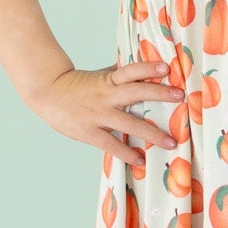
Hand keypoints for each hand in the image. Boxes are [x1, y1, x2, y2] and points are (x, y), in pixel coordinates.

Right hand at [31, 59, 183, 172]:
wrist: (47, 93)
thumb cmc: (76, 84)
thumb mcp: (99, 77)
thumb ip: (119, 77)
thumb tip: (143, 72)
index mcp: (108, 80)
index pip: (131, 71)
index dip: (148, 68)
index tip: (167, 68)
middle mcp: (106, 96)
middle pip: (136, 92)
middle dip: (159, 94)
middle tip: (180, 97)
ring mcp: (98, 115)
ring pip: (129, 123)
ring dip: (152, 133)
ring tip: (171, 141)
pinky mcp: (90, 132)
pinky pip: (112, 144)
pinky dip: (127, 153)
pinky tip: (140, 160)